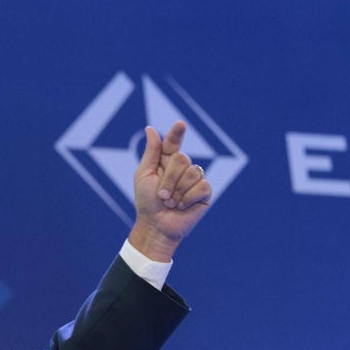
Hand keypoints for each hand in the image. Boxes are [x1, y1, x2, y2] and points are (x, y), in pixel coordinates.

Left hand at [129, 120, 211, 260]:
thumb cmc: (147, 202)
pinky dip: (188, 198)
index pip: (173, 142)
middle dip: (169, 178)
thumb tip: (150, 129)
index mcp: (166, 161)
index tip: (180, 124)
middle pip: (182, 158)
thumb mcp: (144, 176)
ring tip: (170, 202)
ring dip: (177, 191)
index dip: (177, 133)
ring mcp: (195, 179)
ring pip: (193, 172)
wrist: (156, 225)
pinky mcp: (205, 193)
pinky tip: (182, 206)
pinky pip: (202, 186)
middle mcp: (183, 168)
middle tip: (161, 194)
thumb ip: (152, 153)